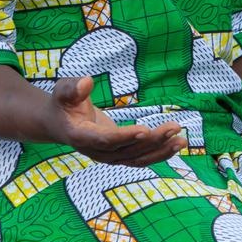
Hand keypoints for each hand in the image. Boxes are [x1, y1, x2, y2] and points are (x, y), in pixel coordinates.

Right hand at [47, 77, 185, 165]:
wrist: (60, 123)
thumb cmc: (63, 103)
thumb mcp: (63, 91)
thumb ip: (72, 88)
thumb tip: (86, 82)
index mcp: (82, 137)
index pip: (106, 140)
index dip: (125, 137)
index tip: (145, 130)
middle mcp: (97, 152)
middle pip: (127, 150)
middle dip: (152, 140)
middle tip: (174, 127)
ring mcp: (109, 157)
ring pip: (137, 158)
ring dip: (160, 150)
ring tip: (181, 139)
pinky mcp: (119, 155)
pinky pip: (140, 158)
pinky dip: (158, 153)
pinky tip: (175, 145)